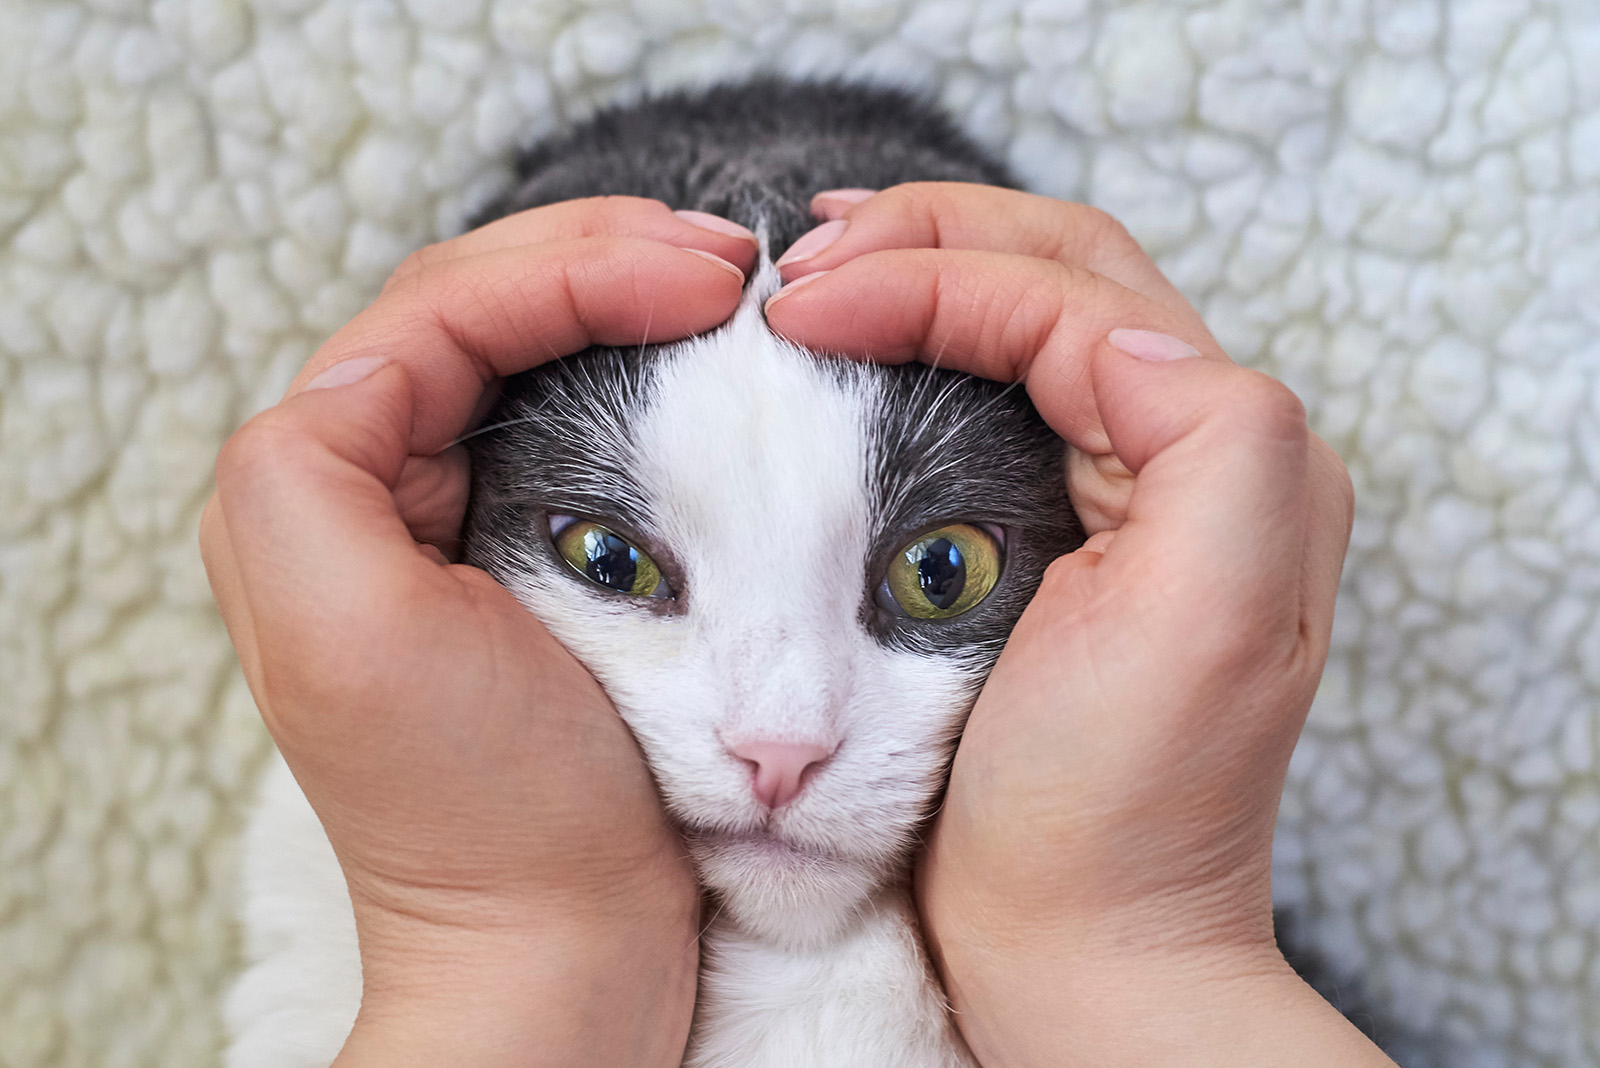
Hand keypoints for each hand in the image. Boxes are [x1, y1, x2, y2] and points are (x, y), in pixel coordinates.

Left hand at [201, 199, 758, 1067]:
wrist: (568, 943)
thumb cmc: (482, 809)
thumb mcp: (352, 639)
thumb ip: (311, 469)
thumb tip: (392, 359)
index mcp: (322, 487)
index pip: (444, 311)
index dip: (574, 266)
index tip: (705, 279)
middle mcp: (378, 490)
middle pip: (489, 309)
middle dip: (607, 258)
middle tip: (730, 264)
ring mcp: (465, 521)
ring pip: (539, 352)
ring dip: (630, 299)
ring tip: (730, 293)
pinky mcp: (548, 557)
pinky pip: (588, 421)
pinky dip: (648, 375)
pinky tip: (706, 366)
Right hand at [766, 184, 1387, 1066]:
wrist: (1068, 942)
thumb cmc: (1123, 804)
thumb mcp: (1211, 620)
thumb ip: (1215, 435)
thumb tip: (1116, 329)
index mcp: (1230, 456)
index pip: (1072, 297)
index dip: (933, 274)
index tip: (803, 305)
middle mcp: (1183, 456)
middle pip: (1057, 274)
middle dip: (928, 238)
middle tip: (805, 259)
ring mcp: (1107, 495)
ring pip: (1018, 323)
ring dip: (916, 277)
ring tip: (815, 278)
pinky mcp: (1034, 540)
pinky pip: (978, 402)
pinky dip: (907, 355)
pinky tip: (846, 352)